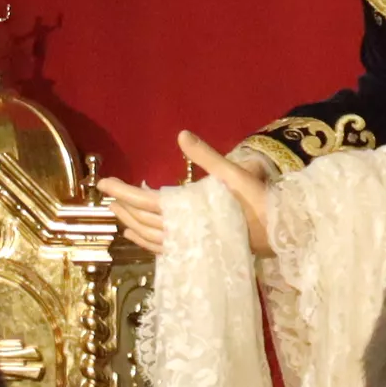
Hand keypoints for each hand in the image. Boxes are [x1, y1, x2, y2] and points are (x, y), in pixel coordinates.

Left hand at [93, 138, 275, 259]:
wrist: (282, 233)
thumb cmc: (259, 201)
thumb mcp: (234, 174)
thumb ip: (206, 156)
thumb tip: (181, 134)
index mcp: (191, 211)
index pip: (147, 202)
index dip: (123, 192)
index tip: (103, 183)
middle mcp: (186, 232)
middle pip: (143, 220)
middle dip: (122, 206)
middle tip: (105, 192)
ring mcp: (190, 245)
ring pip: (150, 236)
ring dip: (130, 223)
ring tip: (115, 211)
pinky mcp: (197, 252)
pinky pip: (162, 249)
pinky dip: (145, 241)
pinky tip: (134, 235)